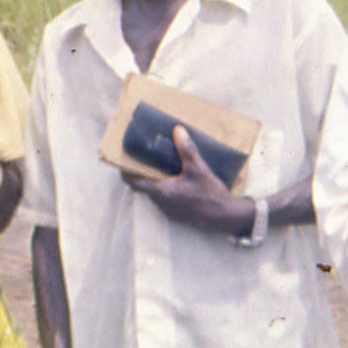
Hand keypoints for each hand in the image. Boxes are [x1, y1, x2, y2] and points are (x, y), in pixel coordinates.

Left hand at [123, 126, 248, 234]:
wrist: (224, 217)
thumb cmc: (209, 194)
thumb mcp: (198, 168)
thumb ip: (186, 149)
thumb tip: (177, 130)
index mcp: (161, 192)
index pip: (135, 182)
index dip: (126, 172)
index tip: (123, 162)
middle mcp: (162, 203)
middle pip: (145, 186)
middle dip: (144, 173)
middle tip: (147, 157)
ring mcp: (170, 211)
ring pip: (156, 193)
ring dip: (157, 180)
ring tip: (163, 164)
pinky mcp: (179, 214)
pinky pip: (167, 198)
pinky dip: (167, 187)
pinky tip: (179, 178)